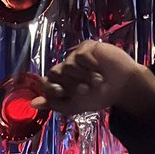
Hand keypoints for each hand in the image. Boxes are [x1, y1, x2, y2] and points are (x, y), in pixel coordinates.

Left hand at [31, 41, 154, 118]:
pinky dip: (89, 65)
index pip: (46, 83)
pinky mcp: (87, 47)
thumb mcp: (74, 106)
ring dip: (83, 77)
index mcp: (60, 82)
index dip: (52, 89)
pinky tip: (99, 69)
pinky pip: (80, 55)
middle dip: (70, 84)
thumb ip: (54, 104)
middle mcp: (65, 68)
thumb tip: (32, 104)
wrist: (122, 87)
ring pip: (67, 64)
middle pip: (55, 73)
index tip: (63, 93)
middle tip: (85, 90)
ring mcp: (75, 57)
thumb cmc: (98, 97)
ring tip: (97, 82)